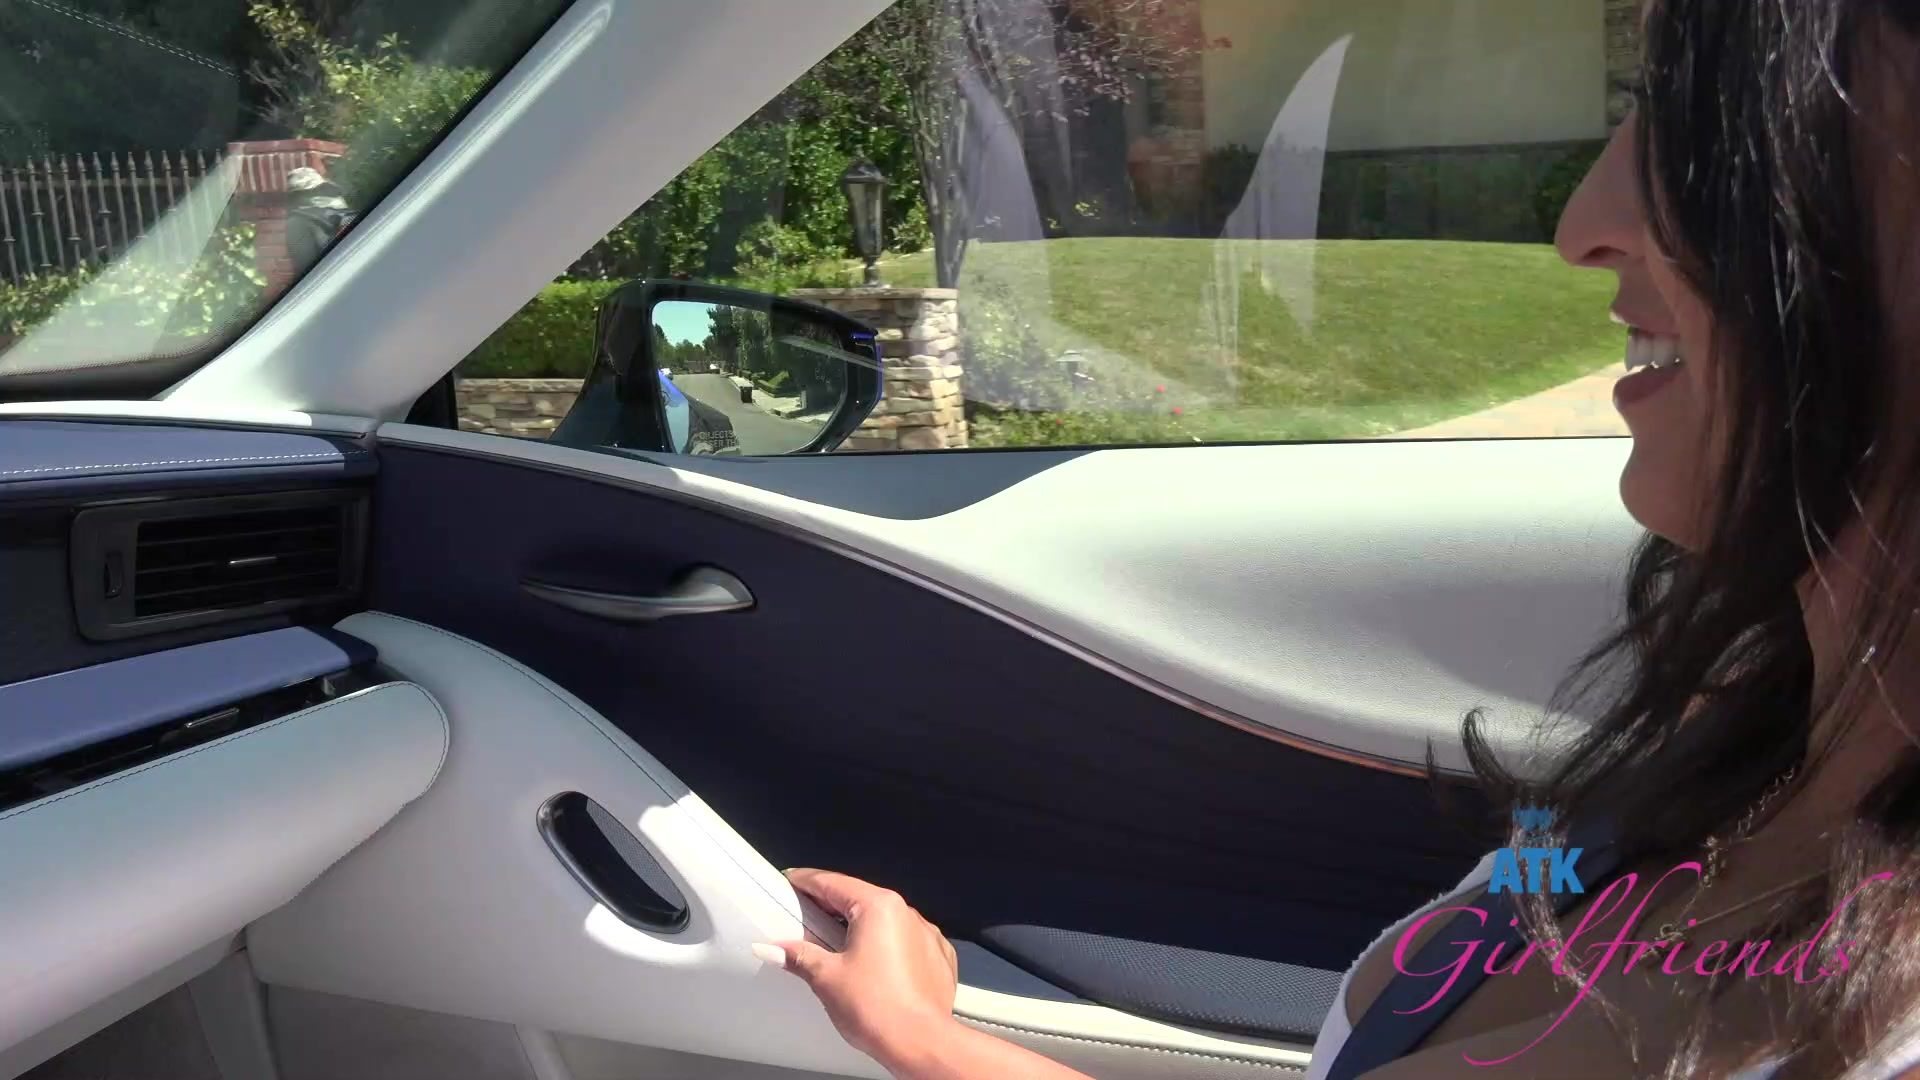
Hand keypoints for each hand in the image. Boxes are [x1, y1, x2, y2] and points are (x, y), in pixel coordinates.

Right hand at [762, 869, 960, 1065]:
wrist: (921, 1043)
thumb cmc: (877, 1008)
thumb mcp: (826, 977)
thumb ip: (798, 955)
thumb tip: (773, 948)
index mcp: (878, 907)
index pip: (833, 883)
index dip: (807, 881)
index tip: (792, 881)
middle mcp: (907, 913)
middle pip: (860, 899)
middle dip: (832, 906)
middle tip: (806, 913)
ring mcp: (927, 935)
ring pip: (885, 921)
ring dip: (861, 927)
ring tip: (837, 943)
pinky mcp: (938, 957)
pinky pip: (906, 942)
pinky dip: (887, 947)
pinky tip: (873, 965)